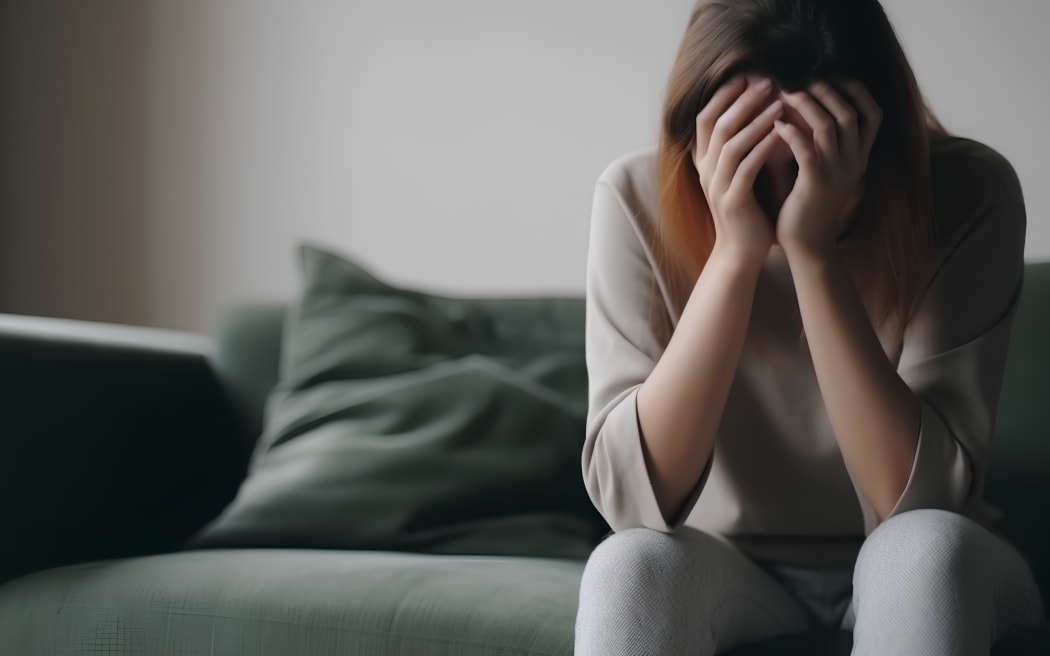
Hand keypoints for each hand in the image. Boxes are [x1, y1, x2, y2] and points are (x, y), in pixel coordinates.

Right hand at [693, 76, 784, 264]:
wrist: (740, 252)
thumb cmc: (745, 209)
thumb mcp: (736, 173)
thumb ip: (738, 146)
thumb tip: (753, 112)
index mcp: (704, 161)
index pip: (705, 117)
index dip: (724, 95)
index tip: (748, 76)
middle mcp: (705, 170)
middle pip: (716, 124)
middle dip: (741, 100)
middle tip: (767, 80)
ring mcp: (717, 185)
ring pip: (730, 143)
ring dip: (755, 120)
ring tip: (779, 102)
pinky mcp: (733, 200)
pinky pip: (746, 167)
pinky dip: (762, 147)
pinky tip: (781, 134)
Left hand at [773, 79, 881, 254]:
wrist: (807, 245)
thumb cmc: (809, 204)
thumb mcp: (826, 169)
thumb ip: (826, 143)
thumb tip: (812, 108)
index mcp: (859, 156)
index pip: (872, 113)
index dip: (855, 90)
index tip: (831, 73)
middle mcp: (853, 162)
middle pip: (849, 113)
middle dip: (826, 90)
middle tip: (800, 76)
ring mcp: (837, 174)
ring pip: (830, 127)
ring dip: (807, 105)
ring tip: (785, 92)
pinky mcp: (815, 186)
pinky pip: (808, 152)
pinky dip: (792, 134)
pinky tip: (776, 124)